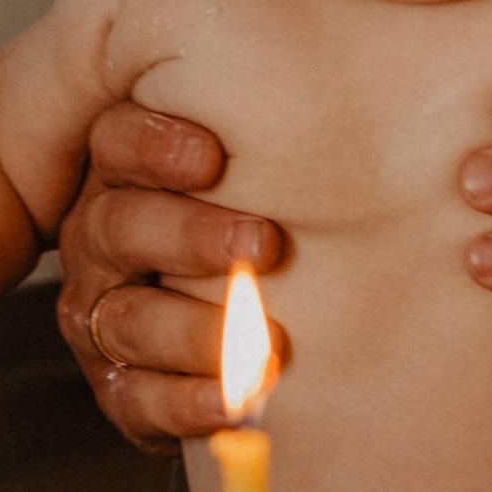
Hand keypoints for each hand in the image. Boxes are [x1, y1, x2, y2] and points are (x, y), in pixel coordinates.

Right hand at [56, 102, 283, 448]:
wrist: (249, 318)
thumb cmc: (267, 214)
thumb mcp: (273, 161)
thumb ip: (294, 128)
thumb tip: (387, 87)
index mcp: (128, 172)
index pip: (119, 143)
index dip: (156, 148)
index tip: (214, 157)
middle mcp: (104, 239)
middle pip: (120, 228)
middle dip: (190, 236)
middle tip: (264, 245)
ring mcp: (105, 314)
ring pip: (129, 319)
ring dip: (196, 332)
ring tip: (267, 345)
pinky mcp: (121, 385)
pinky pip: (136, 399)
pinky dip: (184, 404)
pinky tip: (234, 404)